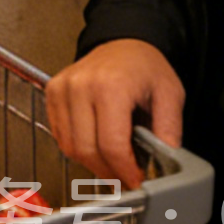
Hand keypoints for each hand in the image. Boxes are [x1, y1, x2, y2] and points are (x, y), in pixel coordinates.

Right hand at [45, 39, 183, 191]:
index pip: (111, 144)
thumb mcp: (170, 95)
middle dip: (108, 172)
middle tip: (126, 178)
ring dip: (92, 163)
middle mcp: (80, 86)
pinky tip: (96, 147)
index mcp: (111, 86)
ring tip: (113, 163)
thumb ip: (169, 130)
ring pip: (70, 146)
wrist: (123, 42)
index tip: (136, 181)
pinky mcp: (52, 93)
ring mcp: (62, 89)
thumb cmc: (145, 66)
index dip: (124, 170)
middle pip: (87, 149)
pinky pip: (60, 135)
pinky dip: (77, 148)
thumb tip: (163, 165)